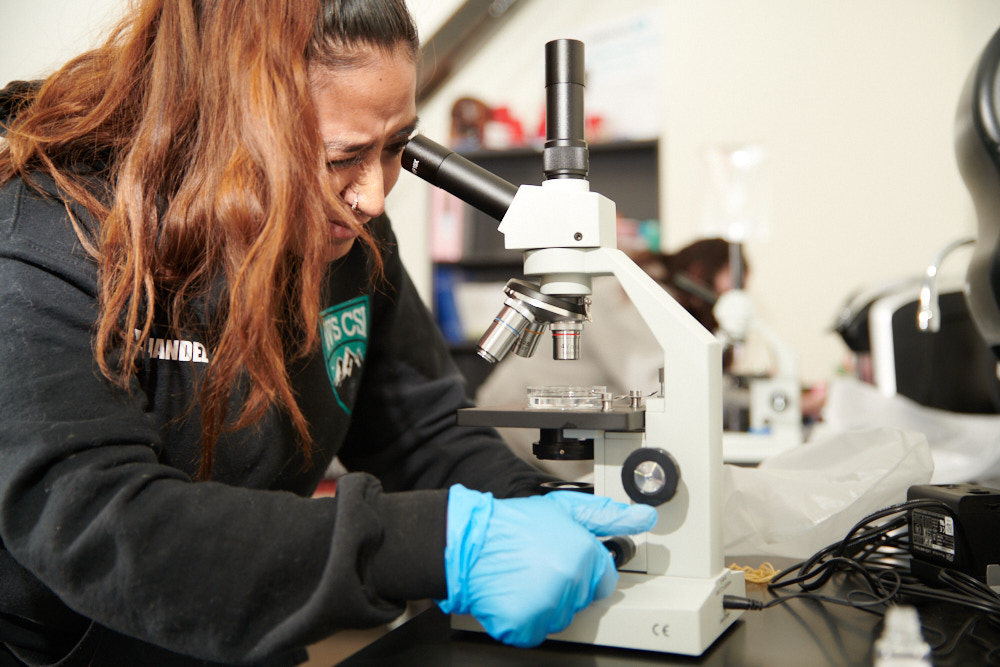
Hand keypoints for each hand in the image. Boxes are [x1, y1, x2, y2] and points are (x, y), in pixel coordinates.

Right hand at [437, 485, 656, 647]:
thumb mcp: (563, 509)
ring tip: (523, 578)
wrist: (467, 542)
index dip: (583, 569)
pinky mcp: (526, 625)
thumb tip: (644, 517)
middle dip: (563, 585)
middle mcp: (570, 582)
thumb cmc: (511, 526)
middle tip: (537, 566)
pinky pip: (535, 632)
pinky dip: (524, 620)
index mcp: (584, 554)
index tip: (562, 560)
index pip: (603, 579)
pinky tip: (514, 595)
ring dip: (544, 604)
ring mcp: (548, 607)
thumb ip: (607, 516)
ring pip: (560, 617)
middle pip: (581, 599)